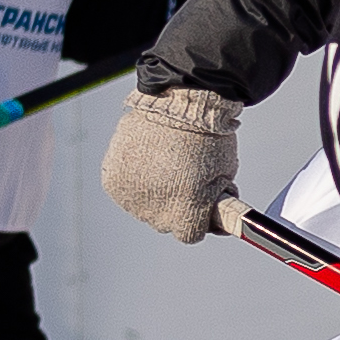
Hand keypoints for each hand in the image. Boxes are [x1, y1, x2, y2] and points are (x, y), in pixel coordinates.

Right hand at [99, 84, 241, 242]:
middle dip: (177, 206)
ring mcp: (130, 194)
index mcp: (185, 211)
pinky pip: (126, 191)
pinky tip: (149, 161)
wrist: (179, 103)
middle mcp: (154, 208)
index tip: (203, 206)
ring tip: (167, 165)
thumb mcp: (226, 177)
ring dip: (154, 194)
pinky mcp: (113, 179)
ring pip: (144, 208)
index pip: (190, 235)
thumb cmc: (208, 137)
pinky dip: (136, 180)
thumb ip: (217, 206)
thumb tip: (216, 222)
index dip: (200, 220)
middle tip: (186, 179)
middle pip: (166, 223)